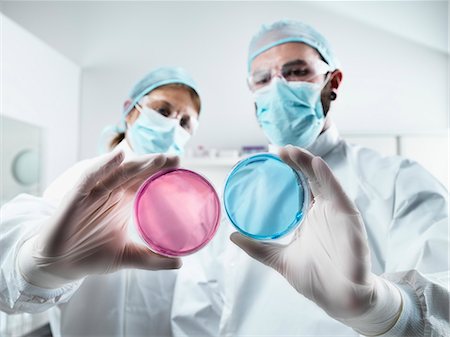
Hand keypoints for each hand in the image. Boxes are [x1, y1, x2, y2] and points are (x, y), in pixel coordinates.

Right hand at [18, 150, 181, 288]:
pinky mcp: (76, 196)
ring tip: (159, 158)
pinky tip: (118, 157)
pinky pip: (90, 177)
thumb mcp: (127, 256)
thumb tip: (180, 262)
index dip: (162, 172)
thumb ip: (151, 259)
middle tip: (176, 158)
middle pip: (136, 173)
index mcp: (124, 202)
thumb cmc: (92, 255)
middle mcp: (111, 193)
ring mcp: (94, 192)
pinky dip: (103, 166)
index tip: (182, 166)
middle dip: (156, 164)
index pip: (146, 181)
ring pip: (118, 172)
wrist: (61, 264)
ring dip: (137, 163)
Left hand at [231, 145, 401, 335]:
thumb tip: (233, 236)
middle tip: (277, 149)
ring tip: (291, 150)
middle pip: (309, 178)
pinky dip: (328, 178)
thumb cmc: (316, 279)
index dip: (286, 170)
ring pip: (323, 180)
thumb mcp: (280, 259)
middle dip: (295, 161)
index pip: (298, 185)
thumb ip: (258, 248)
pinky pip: (339, 194)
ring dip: (308, 163)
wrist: (340, 300)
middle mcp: (323, 210)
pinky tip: (316, 164)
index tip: (268, 158)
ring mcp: (336, 212)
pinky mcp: (349, 218)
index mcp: (309, 215)